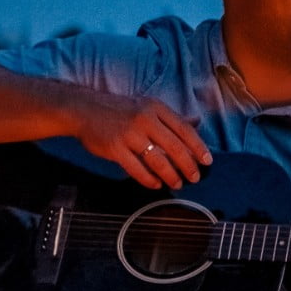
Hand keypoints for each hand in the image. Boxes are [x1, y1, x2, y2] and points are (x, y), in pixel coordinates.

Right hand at [74, 93, 213, 189]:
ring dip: (171, 176)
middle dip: (188, 166)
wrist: (83, 109)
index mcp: (156, 108)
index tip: (207, 161)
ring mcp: (129, 134)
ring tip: (178, 183)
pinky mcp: (115, 148)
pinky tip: (156, 184)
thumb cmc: (119, 110)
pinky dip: (149, 179)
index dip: (198, 147)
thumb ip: (171, 117)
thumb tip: (197, 123)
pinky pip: (137, 169)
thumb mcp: (147, 106)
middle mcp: (144, 119)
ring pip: (158, 160)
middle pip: (175, 147)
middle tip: (195, 178)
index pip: (184, 129)